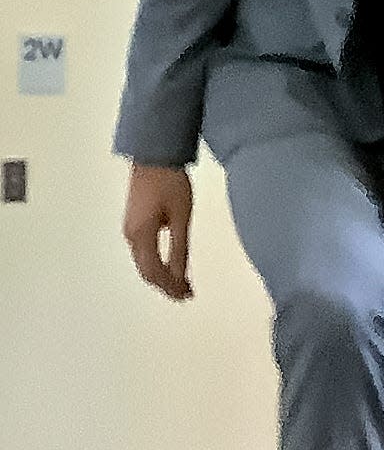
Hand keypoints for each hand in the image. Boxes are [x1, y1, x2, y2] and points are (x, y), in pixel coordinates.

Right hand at [123, 164, 193, 300]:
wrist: (155, 154)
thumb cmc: (170, 182)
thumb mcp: (181, 217)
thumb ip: (179, 248)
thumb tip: (180, 276)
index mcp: (141, 235)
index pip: (155, 272)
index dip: (171, 287)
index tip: (187, 295)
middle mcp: (130, 235)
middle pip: (146, 270)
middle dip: (165, 285)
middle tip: (185, 294)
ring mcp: (130, 228)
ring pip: (143, 261)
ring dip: (161, 275)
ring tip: (181, 283)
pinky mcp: (134, 220)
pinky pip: (143, 250)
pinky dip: (156, 261)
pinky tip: (169, 263)